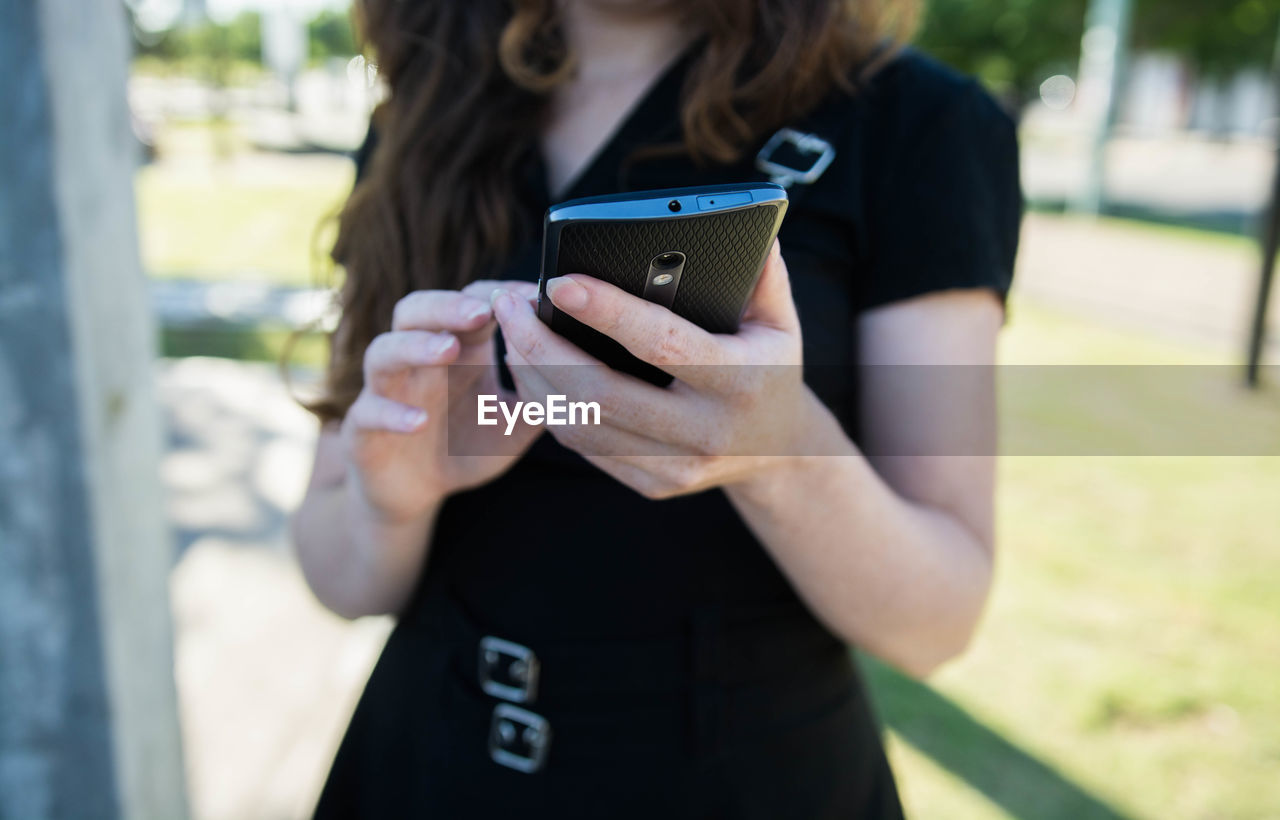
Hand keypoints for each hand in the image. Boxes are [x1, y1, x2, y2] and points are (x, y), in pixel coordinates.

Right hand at [341, 280, 541, 523]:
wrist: (417, 493)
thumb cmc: (467, 444)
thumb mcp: (516, 421)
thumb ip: (543, 393)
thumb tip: (588, 367)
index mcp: (457, 348)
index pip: (468, 302)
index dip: (497, 295)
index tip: (533, 296)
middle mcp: (417, 360)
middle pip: (417, 310)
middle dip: (448, 305)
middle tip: (483, 310)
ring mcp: (387, 391)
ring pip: (384, 350)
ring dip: (415, 346)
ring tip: (448, 350)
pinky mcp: (364, 429)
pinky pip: (368, 412)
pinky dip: (391, 413)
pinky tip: (418, 421)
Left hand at [492, 240, 811, 498]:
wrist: (782, 454)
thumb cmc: (770, 369)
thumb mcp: (780, 320)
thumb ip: (762, 271)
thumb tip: (743, 217)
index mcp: (739, 382)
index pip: (662, 344)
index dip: (607, 313)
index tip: (559, 282)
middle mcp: (706, 432)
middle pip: (600, 395)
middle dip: (541, 347)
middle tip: (509, 304)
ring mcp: (677, 468)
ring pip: (579, 426)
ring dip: (531, 377)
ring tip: (511, 330)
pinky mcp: (652, 486)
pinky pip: (584, 447)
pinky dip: (548, 406)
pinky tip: (530, 370)